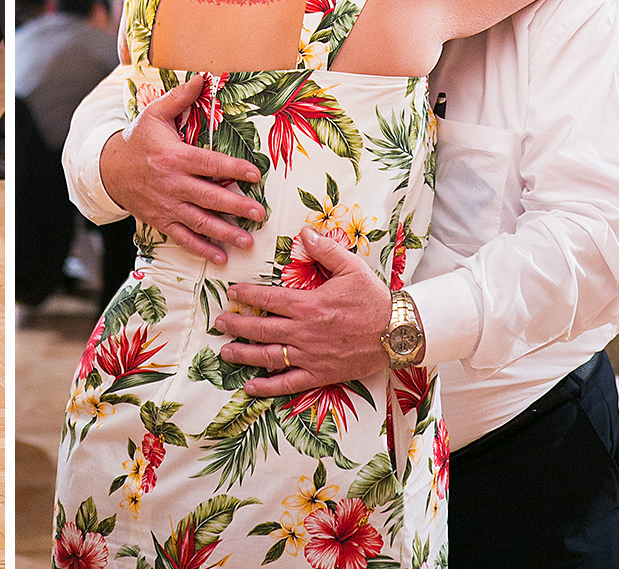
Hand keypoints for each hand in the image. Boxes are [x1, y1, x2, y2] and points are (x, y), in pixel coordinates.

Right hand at [99, 74, 264, 264]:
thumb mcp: (155, 114)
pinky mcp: (160, 220)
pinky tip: (221, 258)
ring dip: (224, 232)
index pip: (209, 163)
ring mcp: (166, 205)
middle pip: (208, 196)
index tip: (254, 173)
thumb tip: (203, 78)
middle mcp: (172, 183)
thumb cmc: (137, 140)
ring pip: (199, 221)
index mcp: (175, 157)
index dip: (233, 167)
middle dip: (235, 206)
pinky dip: (201, 249)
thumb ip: (180, 98)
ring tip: (247, 240)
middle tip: (259, 213)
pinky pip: (183, 237)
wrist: (108, 169)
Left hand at [214, 228, 392, 395]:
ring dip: (244, 355)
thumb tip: (304, 232)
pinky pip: (290, 383)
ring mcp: (311, 356)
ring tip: (225, 352)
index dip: (246, 296)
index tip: (231, 293)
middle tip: (219, 323)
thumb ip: (325, 249)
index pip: (269, 300)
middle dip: (237, 326)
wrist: (399, 333)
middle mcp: (305, 333)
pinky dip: (268, 387)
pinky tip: (251, 387)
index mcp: (310, 305)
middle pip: (262, 330)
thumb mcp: (352, 267)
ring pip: (269, 357)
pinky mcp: (321, 374)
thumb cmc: (374, 300)